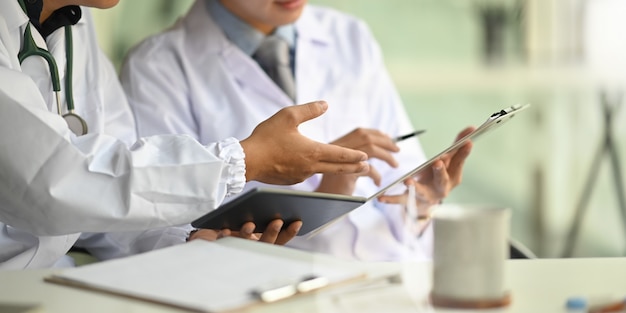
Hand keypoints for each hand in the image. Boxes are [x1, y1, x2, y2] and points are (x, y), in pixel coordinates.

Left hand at [188, 220, 302, 244]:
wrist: (205, 232)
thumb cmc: (232, 221)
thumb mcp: (250, 213)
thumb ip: (262, 210)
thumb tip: (278, 199)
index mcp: (262, 239)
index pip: (280, 238)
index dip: (289, 232)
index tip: (298, 221)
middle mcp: (252, 246)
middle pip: (265, 243)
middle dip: (272, 233)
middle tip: (276, 220)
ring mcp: (237, 247)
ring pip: (245, 244)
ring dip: (247, 234)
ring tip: (249, 224)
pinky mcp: (220, 246)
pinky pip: (224, 243)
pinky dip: (225, 236)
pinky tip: (225, 228)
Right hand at [240, 101, 368, 184]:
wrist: (247, 161)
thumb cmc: (266, 137)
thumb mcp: (288, 116)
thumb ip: (309, 110)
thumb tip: (325, 104)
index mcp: (313, 151)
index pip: (340, 154)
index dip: (355, 156)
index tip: (366, 157)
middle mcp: (310, 167)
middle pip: (338, 168)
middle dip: (354, 168)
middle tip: (367, 168)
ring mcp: (301, 176)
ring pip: (323, 171)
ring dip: (336, 169)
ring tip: (344, 166)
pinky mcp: (291, 181)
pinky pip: (307, 174)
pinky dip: (315, 170)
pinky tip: (313, 165)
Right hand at [316, 128, 399, 194]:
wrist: (324, 200)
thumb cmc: (337, 183)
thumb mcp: (347, 164)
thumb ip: (358, 153)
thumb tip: (383, 141)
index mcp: (337, 144)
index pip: (360, 132)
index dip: (377, 134)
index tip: (389, 138)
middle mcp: (337, 150)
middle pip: (366, 138)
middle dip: (386, 142)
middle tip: (397, 150)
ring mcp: (340, 161)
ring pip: (370, 150)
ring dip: (386, 157)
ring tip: (395, 164)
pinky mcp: (345, 175)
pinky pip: (368, 170)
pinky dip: (377, 175)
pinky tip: (378, 182)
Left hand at [378, 127, 473, 210]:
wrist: (427, 201)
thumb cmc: (439, 175)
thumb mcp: (448, 160)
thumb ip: (458, 145)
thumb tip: (472, 127)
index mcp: (453, 176)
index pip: (459, 163)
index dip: (464, 153)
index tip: (468, 142)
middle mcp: (442, 187)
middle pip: (442, 179)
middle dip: (440, 171)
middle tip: (438, 162)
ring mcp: (426, 195)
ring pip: (421, 191)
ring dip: (415, 187)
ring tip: (408, 181)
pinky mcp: (411, 201)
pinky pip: (401, 200)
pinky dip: (391, 199)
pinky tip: (381, 198)